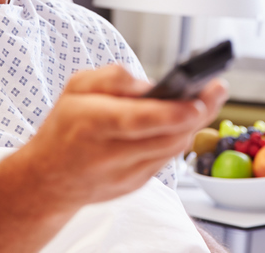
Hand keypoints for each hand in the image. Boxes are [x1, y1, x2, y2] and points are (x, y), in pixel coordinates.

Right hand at [21, 64, 227, 210]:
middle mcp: (107, 153)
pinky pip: (165, 159)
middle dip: (197, 113)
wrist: (47, 179)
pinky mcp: (135, 185)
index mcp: (89, 123)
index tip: (198, 100)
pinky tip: (185, 120)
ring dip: (192, 124)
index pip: (137, 120)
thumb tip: (150, 84)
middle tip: (217, 90)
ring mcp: (123, 175)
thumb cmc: (64, 126)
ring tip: (207, 99)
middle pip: (165, 137)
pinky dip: (177, 138)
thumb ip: (112, 78)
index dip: (172, 113)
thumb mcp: (76, 87)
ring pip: (171, 149)